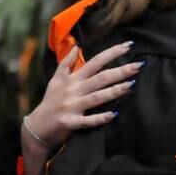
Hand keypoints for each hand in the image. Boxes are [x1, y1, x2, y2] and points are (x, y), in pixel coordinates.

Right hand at [24, 41, 141, 152]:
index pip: (95, 62)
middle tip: (139, 65)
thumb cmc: (50, 102)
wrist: (36, 128)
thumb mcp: (55, 80)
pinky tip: (115, 114)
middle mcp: (73, 90)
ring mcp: (72, 106)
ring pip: (96, 97)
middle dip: (120, 71)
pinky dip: (100, 118)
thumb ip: (66, 63)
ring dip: (114, 91)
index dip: (111, 53)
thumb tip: (77, 46)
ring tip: (131, 85)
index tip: (128, 46)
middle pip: (100, 78)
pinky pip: (88, 121)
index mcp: (72, 79)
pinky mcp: (70, 122)